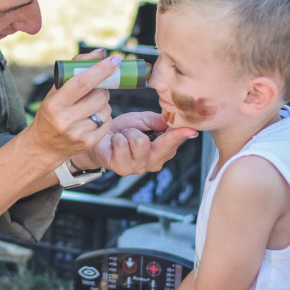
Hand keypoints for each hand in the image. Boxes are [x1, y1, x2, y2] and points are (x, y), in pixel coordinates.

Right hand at [22, 54, 118, 161]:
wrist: (44, 145)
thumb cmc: (51, 111)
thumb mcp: (55, 91)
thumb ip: (75, 69)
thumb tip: (100, 53)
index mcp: (55, 103)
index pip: (83, 82)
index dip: (101, 70)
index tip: (115, 60)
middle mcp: (65, 119)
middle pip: (99, 96)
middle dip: (103, 88)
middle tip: (97, 88)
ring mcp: (78, 133)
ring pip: (106, 109)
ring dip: (104, 103)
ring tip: (91, 106)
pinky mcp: (88, 143)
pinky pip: (108, 122)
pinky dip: (105, 116)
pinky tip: (93, 118)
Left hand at [78, 111, 197, 175]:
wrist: (99, 138)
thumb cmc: (123, 130)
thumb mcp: (143, 121)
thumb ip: (160, 122)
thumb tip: (176, 120)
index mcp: (162, 151)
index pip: (175, 141)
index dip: (181, 134)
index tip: (190, 129)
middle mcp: (153, 163)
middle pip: (162, 145)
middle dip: (147, 131)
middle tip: (135, 129)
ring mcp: (138, 168)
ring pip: (140, 142)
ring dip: (128, 133)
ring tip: (123, 136)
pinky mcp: (122, 169)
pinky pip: (123, 144)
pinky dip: (117, 138)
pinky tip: (115, 143)